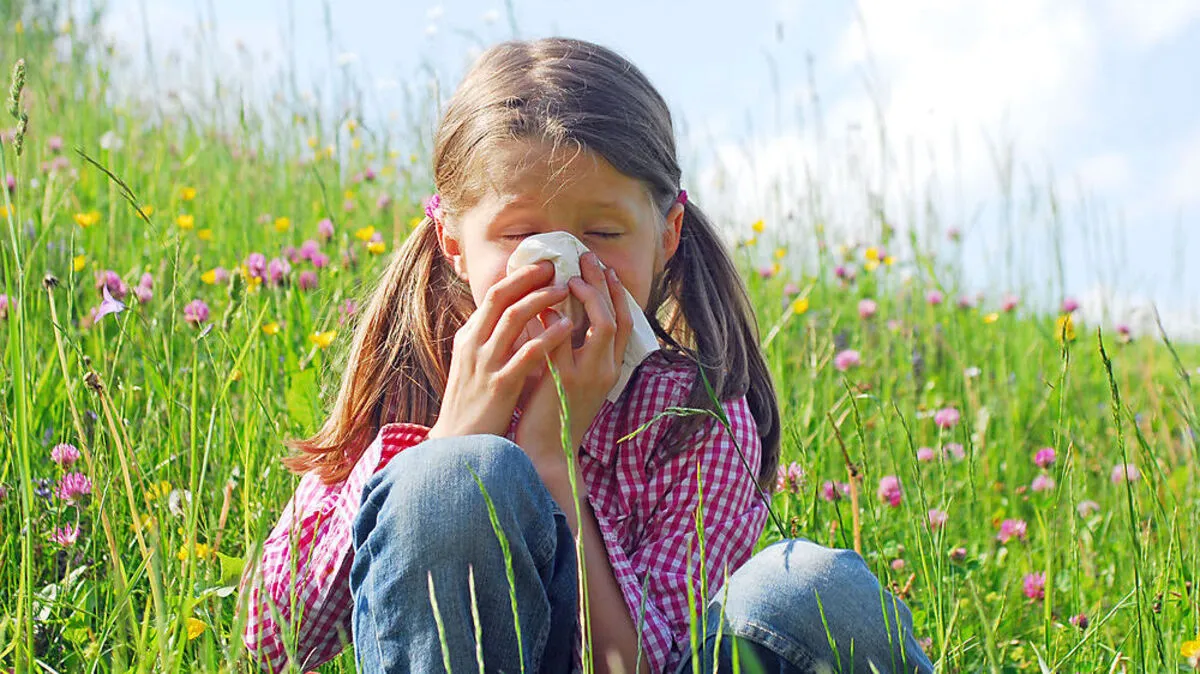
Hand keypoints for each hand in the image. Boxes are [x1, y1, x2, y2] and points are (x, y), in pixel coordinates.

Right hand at [428, 261, 574, 439]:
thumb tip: (512, 317)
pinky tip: (566, 327)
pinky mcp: (500, 385)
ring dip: (540, 300)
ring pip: (512, 319)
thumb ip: (489, 341)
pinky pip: (527, 354)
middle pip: (500, 298)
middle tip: (555, 265)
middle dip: (529, 278)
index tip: (542, 265)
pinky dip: (547, 336)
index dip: (518, 277)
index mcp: (468, 338)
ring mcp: (485, 364)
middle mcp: (473, 345)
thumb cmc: (473, 405)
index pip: (492, 296)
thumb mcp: (474, 366)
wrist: (460, 444)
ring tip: (565, 289)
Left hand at [514, 252, 632, 464]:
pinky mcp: (563, 380)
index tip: (605, 269)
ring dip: (588, 293)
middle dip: (604, 284)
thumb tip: (556, 310)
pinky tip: (545, 300)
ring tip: (572, 273)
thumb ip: (570, 348)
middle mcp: (605, 370)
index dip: (617, 293)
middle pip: (616, 316)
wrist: (546, 451)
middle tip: (588, 258)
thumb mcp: (571, 377)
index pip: (625, 323)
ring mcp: (587, 375)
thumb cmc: (553, 413)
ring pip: (600, 323)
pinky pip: (563, 338)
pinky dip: (556, 315)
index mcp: (610, 370)